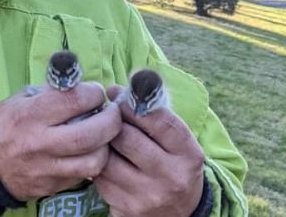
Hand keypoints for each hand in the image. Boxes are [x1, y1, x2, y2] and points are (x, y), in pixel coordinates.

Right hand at [0, 82, 121, 200]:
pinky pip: (84, 175)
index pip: (75, 100)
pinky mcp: (52, 186)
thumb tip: (83, 86)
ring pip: (94, 161)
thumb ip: (52, 93)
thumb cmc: (5, 124)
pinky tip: (90, 151)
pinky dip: (93, 162)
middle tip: (112, 112)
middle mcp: (40, 143)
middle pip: (91, 134)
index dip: (94, 93)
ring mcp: (47, 168)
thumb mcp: (22, 99)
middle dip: (111, 120)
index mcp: (31, 115)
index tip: (96, 93)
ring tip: (103, 135)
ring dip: (106, 145)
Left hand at [94, 85, 204, 216]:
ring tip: (101, 134)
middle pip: (127, 137)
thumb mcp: (177, 141)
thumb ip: (156, 113)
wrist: (179, 214)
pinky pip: (100, 178)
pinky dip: (96, 164)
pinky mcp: (127, 209)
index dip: (132, 101)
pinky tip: (102, 158)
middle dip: (111, 120)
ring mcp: (148, 196)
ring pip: (108, 158)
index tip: (116, 92)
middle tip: (104, 112)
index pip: (158, 119)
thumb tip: (128, 82)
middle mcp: (171, 177)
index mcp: (188, 154)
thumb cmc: (172, 164)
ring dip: (100, 142)